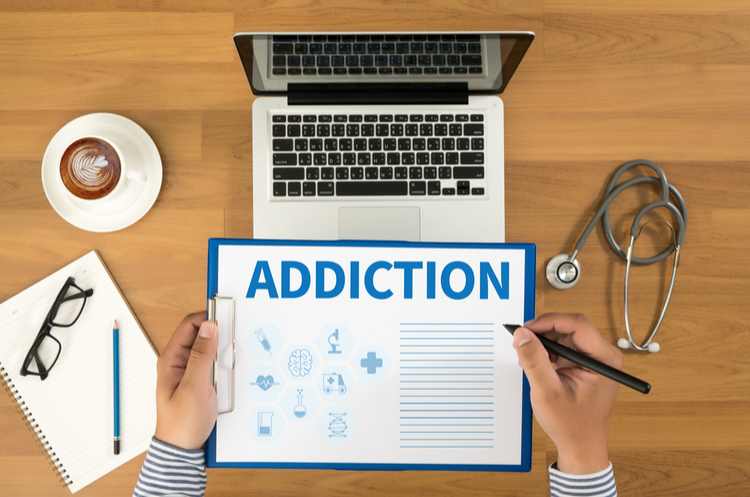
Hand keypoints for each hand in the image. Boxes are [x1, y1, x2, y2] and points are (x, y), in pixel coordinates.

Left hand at [154, 312, 217, 449]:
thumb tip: (209, 328)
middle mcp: (180, 362)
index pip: (189, 325)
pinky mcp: (202, 381)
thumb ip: (202, 356)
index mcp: (171, 360)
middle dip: (219, 336)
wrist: (183, 450)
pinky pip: (215, 365)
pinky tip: (229, 375)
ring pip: (211, 350)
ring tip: (228, 365)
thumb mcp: (194, 387)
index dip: (208, 318)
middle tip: (231, 343)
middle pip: (202, 335)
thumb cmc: (182, 423)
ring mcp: (191, 371)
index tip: (226, 318)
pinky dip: (225, 366)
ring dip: (223, 353)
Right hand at [512, 313, 622, 473]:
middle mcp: (603, 355)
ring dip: (543, 342)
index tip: (527, 329)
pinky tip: (537, 363)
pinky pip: (563, 346)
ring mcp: (594, 359)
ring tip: (528, 357)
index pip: (577, 325)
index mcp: (604, 359)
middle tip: (522, 341)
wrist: (581, 445)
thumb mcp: (548, 391)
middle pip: (570, 327)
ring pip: (564, 334)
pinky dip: (547, 350)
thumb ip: (534, 360)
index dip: (548, 322)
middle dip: (543, 332)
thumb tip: (523, 334)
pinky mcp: (584, 363)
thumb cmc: (573, 425)